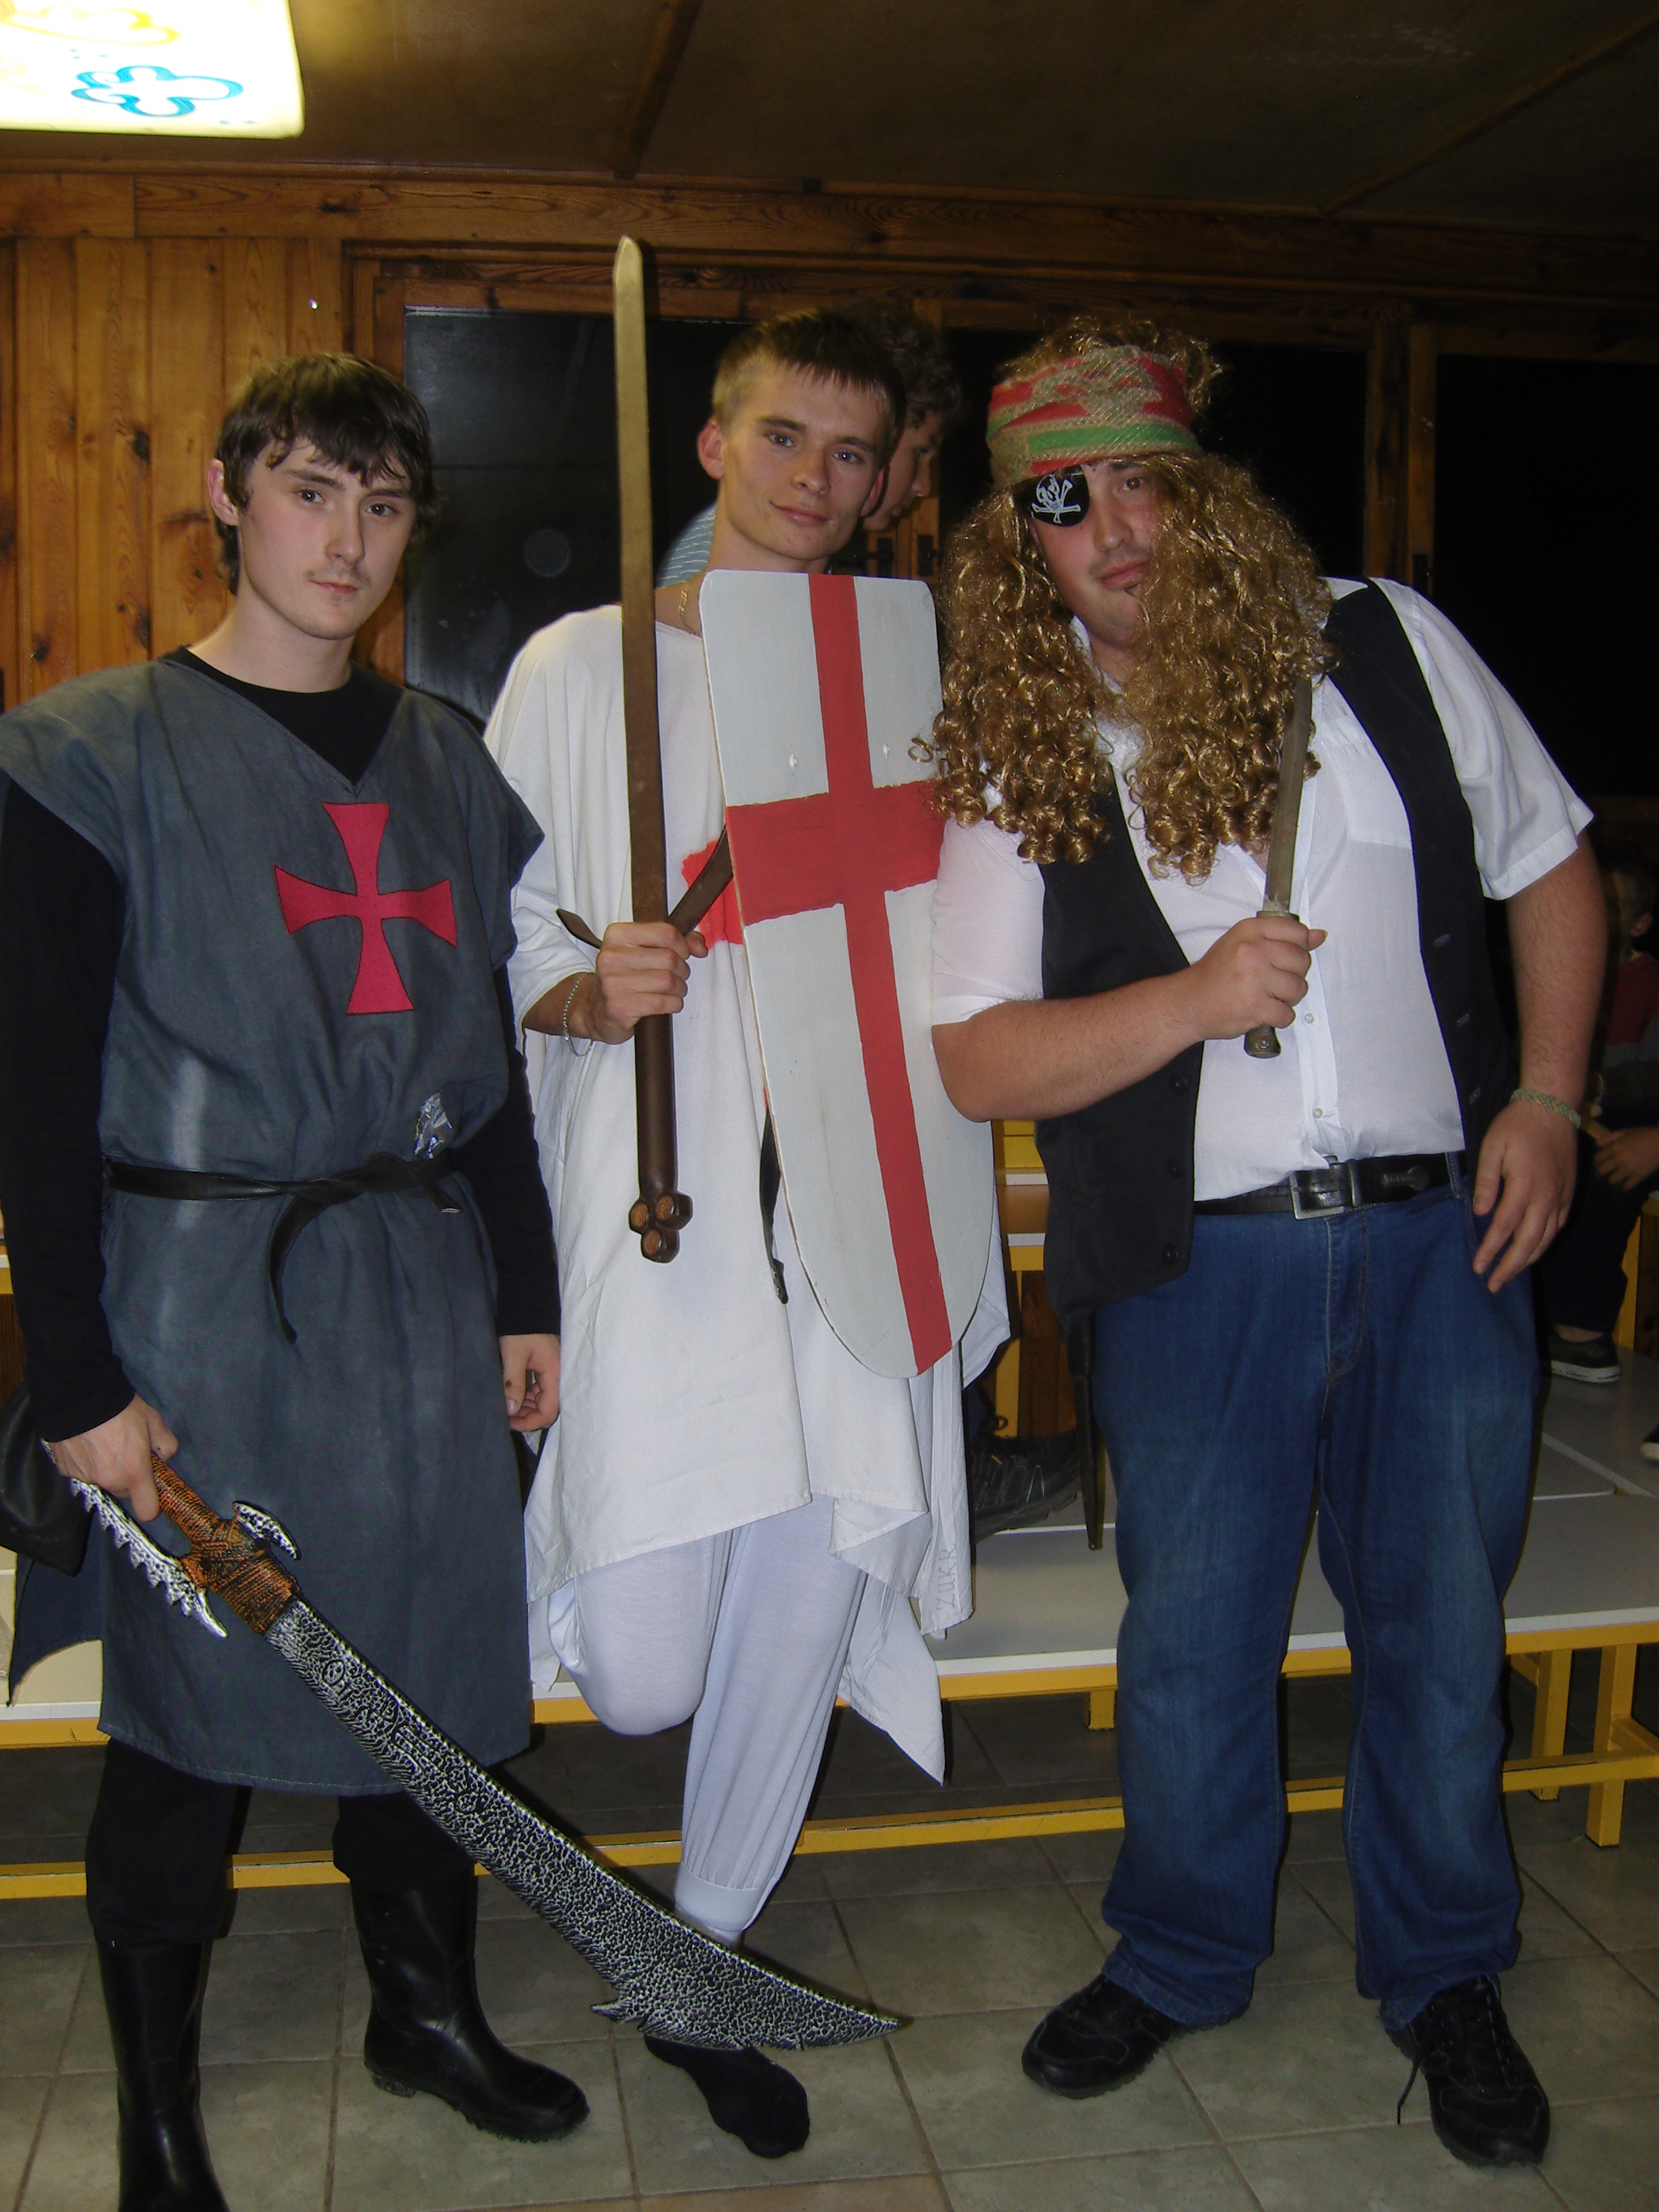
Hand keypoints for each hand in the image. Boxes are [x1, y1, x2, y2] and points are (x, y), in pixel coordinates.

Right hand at [47, 1396, 177, 1522]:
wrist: (78, 1396)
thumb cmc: (121, 1409)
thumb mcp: (153, 1420)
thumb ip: (165, 1443)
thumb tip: (163, 1457)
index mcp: (134, 1473)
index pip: (147, 1511)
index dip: (152, 1502)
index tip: (151, 1487)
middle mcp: (109, 1481)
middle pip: (124, 1492)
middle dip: (130, 1478)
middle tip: (129, 1453)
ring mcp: (85, 1477)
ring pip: (103, 1481)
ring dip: (107, 1470)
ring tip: (104, 1443)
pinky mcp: (66, 1470)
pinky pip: (83, 1473)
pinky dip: (87, 1463)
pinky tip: (87, 1442)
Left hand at [500, 1333, 559, 1431]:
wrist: (527, 1309)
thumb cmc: (521, 1329)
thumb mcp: (513, 1355)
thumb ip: (513, 1383)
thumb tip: (511, 1411)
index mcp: (554, 1375)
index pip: (548, 1412)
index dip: (530, 1422)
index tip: (510, 1422)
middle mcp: (557, 1377)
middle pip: (547, 1409)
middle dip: (527, 1417)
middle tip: (506, 1417)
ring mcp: (552, 1373)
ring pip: (542, 1401)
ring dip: (526, 1408)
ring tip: (507, 1408)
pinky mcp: (545, 1370)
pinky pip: (539, 1391)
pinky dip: (527, 1398)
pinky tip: (513, 1396)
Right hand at [588, 922, 707, 1043]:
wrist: (596, 1007)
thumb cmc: (625, 975)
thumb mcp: (643, 949)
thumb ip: (676, 941)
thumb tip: (700, 946)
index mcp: (617, 935)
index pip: (665, 933)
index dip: (683, 945)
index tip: (684, 954)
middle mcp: (611, 956)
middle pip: (670, 959)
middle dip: (682, 970)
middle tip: (677, 976)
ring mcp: (613, 983)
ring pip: (668, 981)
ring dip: (680, 988)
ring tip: (673, 990)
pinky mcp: (619, 1007)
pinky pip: (662, 1003)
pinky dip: (673, 1004)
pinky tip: (667, 1003)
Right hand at [1181, 916, 1327, 1041]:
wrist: (1189, 1003)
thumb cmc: (1216, 975)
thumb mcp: (1243, 943)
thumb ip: (1281, 938)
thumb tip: (1319, 936)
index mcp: (1249, 931)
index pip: (1297, 931)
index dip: (1299, 947)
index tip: (1285, 958)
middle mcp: (1253, 951)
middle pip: (1301, 961)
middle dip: (1293, 975)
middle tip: (1272, 981)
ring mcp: (1255, 979)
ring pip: (1298, 988)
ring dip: (1287, 998)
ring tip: (1267, 997)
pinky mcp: (1255, 1006)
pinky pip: (1287, 1014)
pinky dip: (1278, 1018)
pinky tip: (1262, 1011)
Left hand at [1471, 1100, 1578, 1289]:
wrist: (1552, 1108)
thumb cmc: (1516, 1126)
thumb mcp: (1493, 1147)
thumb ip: (1486, 1181)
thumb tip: (1479, 1212)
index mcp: (1524, 1186)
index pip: (1504, 1227)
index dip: (1490, 1250)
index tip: (1478, 1267)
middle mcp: (1546, 1197)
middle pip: (1528, 1242)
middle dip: (1510, 1266)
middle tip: (1494, 1285)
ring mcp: (1559, 1197)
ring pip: (1546, 1238)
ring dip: (1528, 1259)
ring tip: (1511, 1275)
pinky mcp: (1568, 1194)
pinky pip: (1557, 1226)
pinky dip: (1545, 1243)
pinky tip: (1534, 1251)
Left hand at [1591, 1123, 1658, 1191]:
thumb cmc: (1644, 1134)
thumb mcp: (1625, 1131)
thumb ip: (1609, 1137)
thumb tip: (1596, 1144)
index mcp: (1614, 1148)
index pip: (1597, 1158)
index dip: (1596, 1162)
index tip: (1598, 1164)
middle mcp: (1618, 1159)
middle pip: (1601, 1171)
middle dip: (1600, 1173)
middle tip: (1602, 1174)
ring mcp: (1628, 1169)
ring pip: (1612, 1180)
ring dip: (1612, 1179)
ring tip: (1615, 1178)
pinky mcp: (1638, 1176)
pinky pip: (1626, 1186)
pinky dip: (1625, 1186)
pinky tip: (1625, 1184)